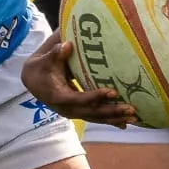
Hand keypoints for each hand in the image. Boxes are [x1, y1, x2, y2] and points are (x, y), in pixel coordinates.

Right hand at [19, 28, 138, 124]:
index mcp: (58, 96)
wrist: (34, 80)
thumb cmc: (42, 66)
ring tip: (134, 117)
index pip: (78, 99)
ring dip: (115, 118)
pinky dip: (110, 120)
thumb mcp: (45, 59)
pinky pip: (96, 118)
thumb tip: (66, 45)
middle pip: (92, 113)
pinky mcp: (79, 112)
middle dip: (112, 111)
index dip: (95, 97)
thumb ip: (55, 53)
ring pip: (96, 118)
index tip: (113, 92)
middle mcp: (67, 109)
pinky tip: (125, 123)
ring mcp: (73, 112)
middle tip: (131, 109)